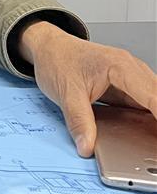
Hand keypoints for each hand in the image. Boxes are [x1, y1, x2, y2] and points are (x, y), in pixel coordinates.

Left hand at [17, 21, 156, 156]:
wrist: (48, 47)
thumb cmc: (57, 59)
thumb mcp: (65, 92)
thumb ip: (79, 121)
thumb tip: (87, 146)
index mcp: (119, 67)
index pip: (153, 96)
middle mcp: (130, 69)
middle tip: (155, 146)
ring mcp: (130, 77)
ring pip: (154, 100)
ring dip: (155, 120)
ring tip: (152, 143)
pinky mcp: (127, 86)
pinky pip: (146, 103)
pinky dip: (150, 118)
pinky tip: (148, 135)